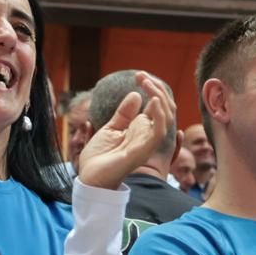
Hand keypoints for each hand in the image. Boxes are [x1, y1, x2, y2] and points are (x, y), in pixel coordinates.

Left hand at [76, 74, 170, 190]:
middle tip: (142, 76)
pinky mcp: (142, 151)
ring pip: (166, 118)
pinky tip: (153, 100)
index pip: (158, 107)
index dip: (153, 89)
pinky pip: (158, 132)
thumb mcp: (110, 129)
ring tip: (147, 83)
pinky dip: (160, 116)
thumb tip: (135, 95)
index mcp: (141, 130)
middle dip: (157, 89)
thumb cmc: (100, 158)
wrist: (89, 178)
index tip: (139, 75)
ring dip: (159, 97)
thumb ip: (124, 114)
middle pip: (165, 109)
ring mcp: (146, 143)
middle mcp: (147, 136)